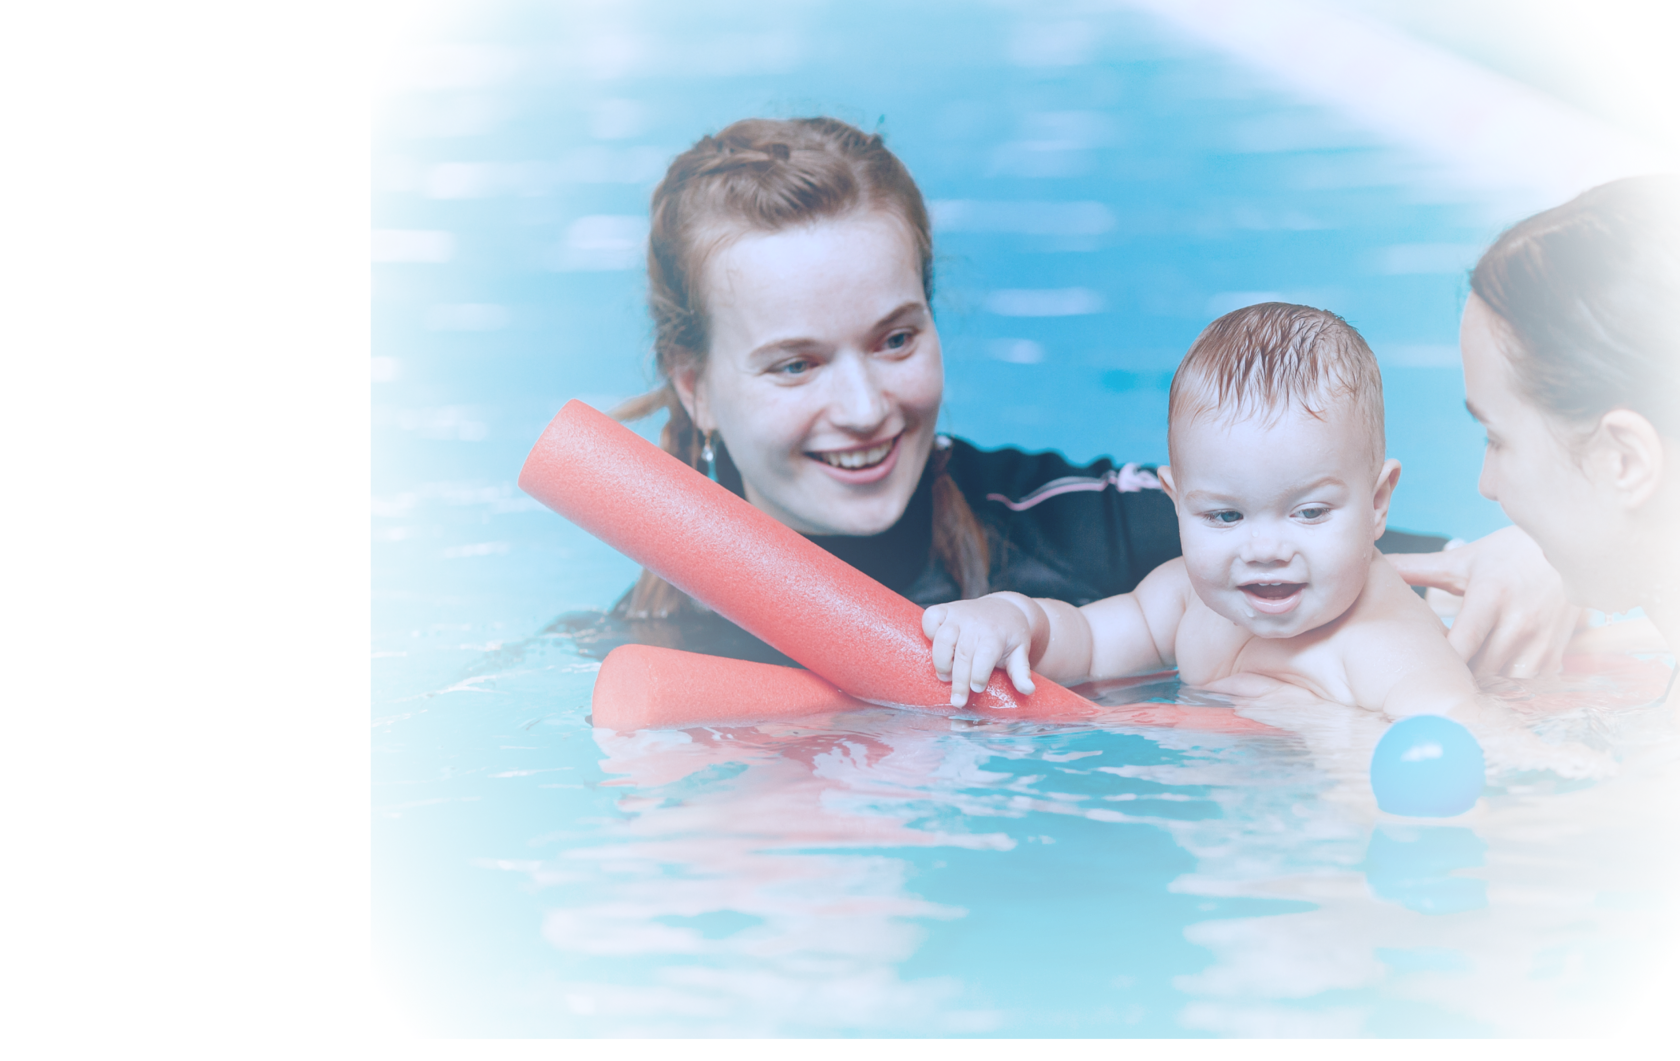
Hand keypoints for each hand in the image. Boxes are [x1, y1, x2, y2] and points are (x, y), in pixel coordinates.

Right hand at [922, 596, 1037, 706]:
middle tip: (958, 701)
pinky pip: (930, 618)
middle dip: (959, 680)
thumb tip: (1028, 691)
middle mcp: (975, 622)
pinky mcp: (945, 609)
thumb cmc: (1010, 636)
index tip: (977, 689)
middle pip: (963, 653)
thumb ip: (1021, 672)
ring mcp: (958, 614)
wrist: (1005, 609)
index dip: (979, 674)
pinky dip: (928, 632)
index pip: (985, 655)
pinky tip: (934, 647)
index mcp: (995, 634)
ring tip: (945, 677)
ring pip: (943, 638)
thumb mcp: (1020, 653)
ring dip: (941, 661)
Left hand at [1386, 526, 1583, 677]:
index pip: (1462, 643)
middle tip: (1431, 680)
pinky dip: (1507, 685)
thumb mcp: (1462, 560)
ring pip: (1504, 681)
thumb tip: (1377, 562)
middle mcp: (1518, 622)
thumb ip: (1418, 568)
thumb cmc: (1507, 554)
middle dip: (1455, 677)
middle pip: (1480, 669)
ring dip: (1482, 685)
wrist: (1567, 551)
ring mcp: (1540, 640)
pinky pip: (1527, 683)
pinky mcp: (1556, 653)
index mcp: (1489, 597)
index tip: (1417, 668)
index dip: (1440, 663)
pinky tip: (1490, 679)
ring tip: (1459, 682)